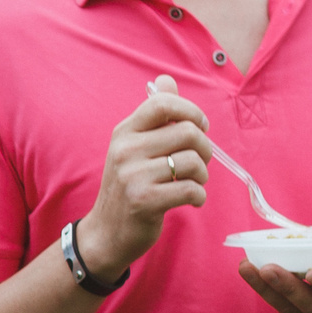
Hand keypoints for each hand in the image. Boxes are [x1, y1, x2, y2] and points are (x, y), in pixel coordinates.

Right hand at [74, 74, 212, 280]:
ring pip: (193, 161)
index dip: (191, 111)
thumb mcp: (133, 147)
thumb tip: (166, 79)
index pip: (163, 103)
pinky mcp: (145, 201)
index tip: (199, 126)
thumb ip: (153, 115)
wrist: (106, 233)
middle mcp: (126, 150)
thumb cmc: (127, 187)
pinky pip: (191, 189)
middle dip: (205, 149)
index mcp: (124, 132)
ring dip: (203, 176)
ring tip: (194, 183)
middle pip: (188, 132)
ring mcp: (133, 175)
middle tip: (200, 163)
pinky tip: (191, 200)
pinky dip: (199, 196)